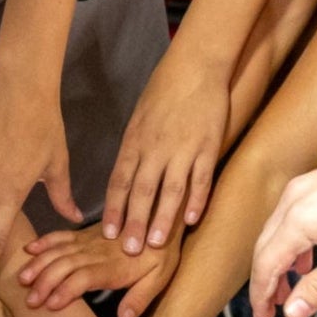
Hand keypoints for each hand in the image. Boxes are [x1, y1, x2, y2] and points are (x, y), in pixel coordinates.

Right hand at [18, 224, 181, 316]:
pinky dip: (44, 242)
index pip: (84, 277)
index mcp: (113, 265)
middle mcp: (96, 252)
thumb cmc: (161, 253)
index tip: (51, 305)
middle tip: (30, 300)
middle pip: (65, 265)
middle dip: (45, 282)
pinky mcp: (85, 233)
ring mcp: (88, 240)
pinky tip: (28, 250)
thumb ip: (140, 299)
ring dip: (39, 264)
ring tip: (22, 280)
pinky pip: (61, 235)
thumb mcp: (160, 278)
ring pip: (58, 251)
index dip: (66, 290)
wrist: (161, 217)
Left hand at [101, 54, 227, 254]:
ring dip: (163, 219)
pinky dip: (196, 200)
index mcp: (134, 141)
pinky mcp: (208, 146)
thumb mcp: (139, 120)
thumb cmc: (163, 92)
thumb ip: (134, 150)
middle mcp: (156, 147)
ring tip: (157, 244)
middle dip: (134, 222)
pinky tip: (190, 220)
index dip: (113, 209)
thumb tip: (125, 181)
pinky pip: (201, 178)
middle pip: (142, 191)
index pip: (119, 181)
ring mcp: (183, 148)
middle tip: (129, 250)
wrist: (195, 66)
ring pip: (170, 190)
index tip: (108, 233)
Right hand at [248, 136, 316, 316]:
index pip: (265, 265)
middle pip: (265, 247)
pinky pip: (291, 218)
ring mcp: (303, 188)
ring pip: (276, 232)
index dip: (260, 296)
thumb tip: (292, 312)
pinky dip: (292, 244)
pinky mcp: (316, 182)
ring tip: (288, 289)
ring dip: (278, 263)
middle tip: (269, 310)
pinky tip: (307, 258)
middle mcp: (292, 200)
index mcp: (298, 220)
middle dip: (265, 281)